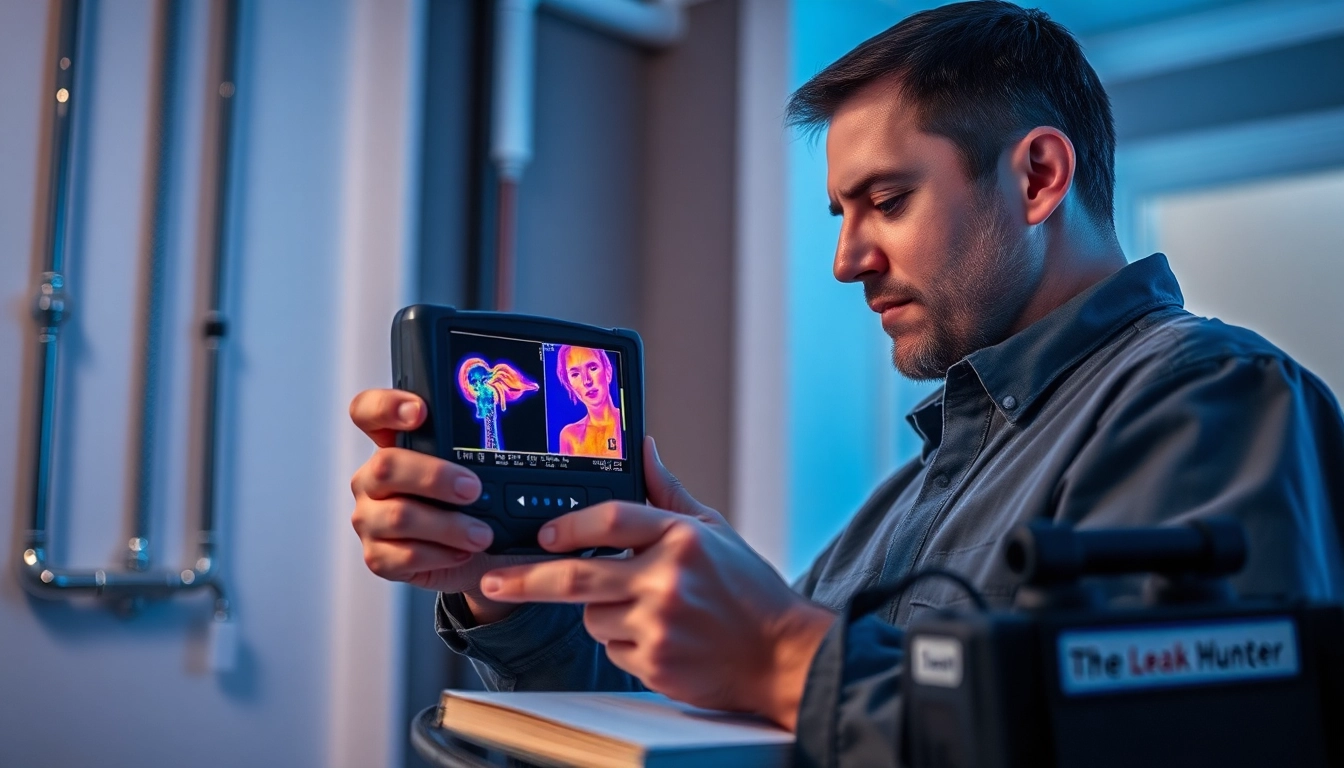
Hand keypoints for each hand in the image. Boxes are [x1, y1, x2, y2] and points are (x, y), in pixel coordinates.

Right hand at [348, 389, 542, 622]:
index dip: (386, 406)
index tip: (420, 412)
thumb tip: (531, 440)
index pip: (368, 411)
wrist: (486, 560)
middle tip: (474, 489)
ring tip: (483, 534)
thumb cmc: (484, 507)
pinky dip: (439, 556)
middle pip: (386, 466)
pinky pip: (401, 557)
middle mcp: (375, 478)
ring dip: (448, 526)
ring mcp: (371, 518)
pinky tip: (463, 553)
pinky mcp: (378, 556)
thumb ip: (483, 451)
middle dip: (435, 477)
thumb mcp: (485, 473)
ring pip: (398, 516)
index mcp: (395, 445)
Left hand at [478, 437, 835, 729]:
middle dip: (527, 578)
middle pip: (577, 575)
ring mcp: (659, 625)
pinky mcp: (655, 663)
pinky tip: (658, 636)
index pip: (611, 518)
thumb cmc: (748, 590)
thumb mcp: (714, 530)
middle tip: (494, 580)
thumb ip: (668, 493)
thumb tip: (644, 448)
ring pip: (592, 617)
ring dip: (600, 612)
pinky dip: (623, 642)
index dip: (569, 525)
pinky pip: (612, 649)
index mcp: (682, 538)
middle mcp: (668, 579)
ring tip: (645, 609)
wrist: (780, 654)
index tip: (543, 534)